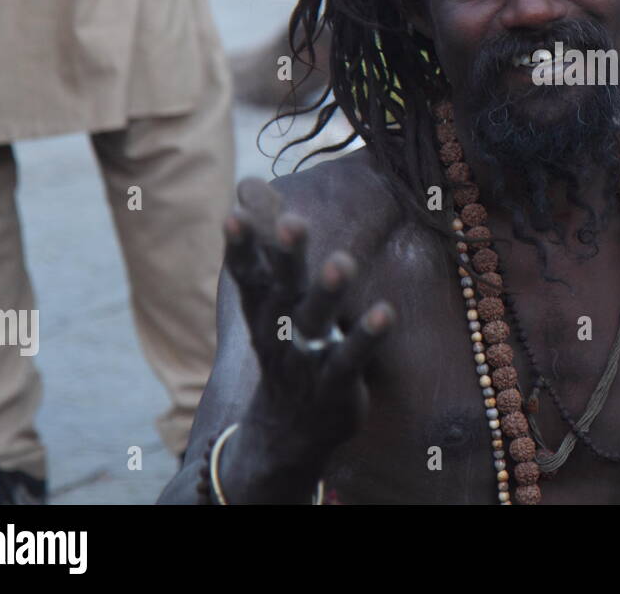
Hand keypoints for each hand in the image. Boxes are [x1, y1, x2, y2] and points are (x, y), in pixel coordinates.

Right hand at [224, 178, 394, 468]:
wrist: (286, 433)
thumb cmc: (285, 346)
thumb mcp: (271, 299)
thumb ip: (267, 246)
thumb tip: (249, 186)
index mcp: (263, 307)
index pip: (247, 272)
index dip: (240, 246)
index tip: (233, 214)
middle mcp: (279, 329)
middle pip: (282, 287)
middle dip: (286, 256)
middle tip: (293, 222)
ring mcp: (306, 358)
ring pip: (314, 321)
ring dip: (327, 291)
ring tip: (342, 261)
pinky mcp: (336, 384)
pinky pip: (351, 358)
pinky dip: (367, 336)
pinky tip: (386, 312)